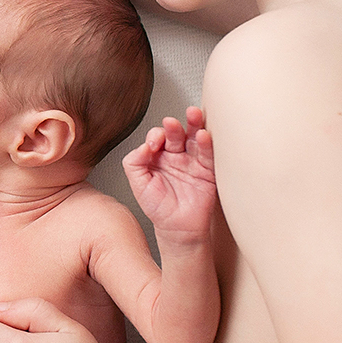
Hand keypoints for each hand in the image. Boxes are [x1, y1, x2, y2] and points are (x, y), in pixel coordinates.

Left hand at [124, 106, 217, 242]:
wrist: (177, 228)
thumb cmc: (157, 206)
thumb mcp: (137, 184)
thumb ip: (134, 162)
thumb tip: (143, 146)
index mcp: (157, 155)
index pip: (157, 137)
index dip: (155, 136)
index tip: (154, 146)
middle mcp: (175, 155)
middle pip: (176, 133)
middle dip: (174, 125)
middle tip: (171, 122)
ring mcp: (192, 161)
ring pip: (194, 138)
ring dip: (194, 124)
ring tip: (193, 114)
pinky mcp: (207, 170)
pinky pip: (208, 154)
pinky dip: (206, 144)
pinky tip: (203, 135)